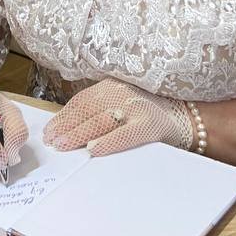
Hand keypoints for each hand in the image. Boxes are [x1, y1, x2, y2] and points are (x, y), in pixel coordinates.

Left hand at [43, 78, 192, 155]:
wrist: (186, 117)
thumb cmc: (148, 112)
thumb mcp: (122, 101)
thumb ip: (100, 109)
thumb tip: (67, 127)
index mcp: (113, 85)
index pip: (82, 101)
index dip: (63, 116)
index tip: (50, 130)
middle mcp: (122, 92)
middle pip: (87, 111)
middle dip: (66, 127)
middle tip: (52, 141)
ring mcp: (135, 108)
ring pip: (100, 122)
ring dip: (78, 134)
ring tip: (63, 145)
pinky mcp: (148, 125)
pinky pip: (124, 135)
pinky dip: (107, 142)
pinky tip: (93, 149)